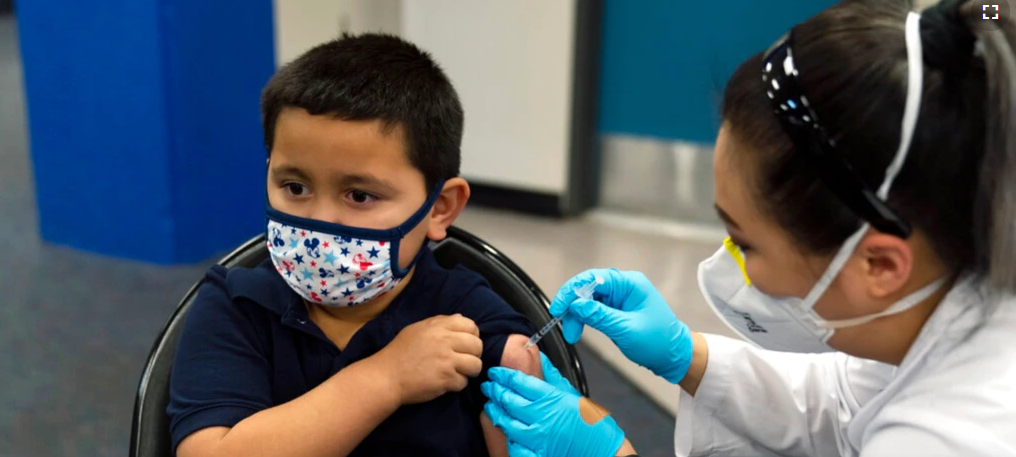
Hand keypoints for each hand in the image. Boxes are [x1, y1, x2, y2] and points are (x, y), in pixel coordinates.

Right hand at [373, 314, 482, 403]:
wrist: (387, 376)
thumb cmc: (400, 352)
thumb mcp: (417, 329)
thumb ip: (440, 322)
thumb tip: (461, 318)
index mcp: (438, 326)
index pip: (471, 325)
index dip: (472, 335)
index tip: (465, 344)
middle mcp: (445, 341)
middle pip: (477, 345)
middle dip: (474, 354)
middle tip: (464, 360)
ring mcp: (447, 360)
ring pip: (476, 365)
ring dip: (469, 371)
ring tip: (459, 373)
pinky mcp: (446, 379)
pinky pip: (464, 382)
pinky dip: (457, 384)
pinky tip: (447, 383)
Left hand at [481, 354, 624, 456]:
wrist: (604, 452)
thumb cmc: (592, 424)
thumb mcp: (574, 394)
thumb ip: (552, 375)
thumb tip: (538, 355)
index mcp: (551, 398)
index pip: (519, 381)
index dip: (503, 375)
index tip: (495, 372)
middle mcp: (541, 417)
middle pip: (508, 399)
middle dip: (495, 391)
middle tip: (489, 386)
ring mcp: (537, 438)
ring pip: (506, 422)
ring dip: (496, 412)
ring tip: (491, 406)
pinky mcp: (537, 455)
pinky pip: (514, 446)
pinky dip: (508, 438)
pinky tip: (506, 431)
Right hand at [550, 269, 692, 383]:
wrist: (674, 356)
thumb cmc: (658, 342)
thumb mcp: (626, 329)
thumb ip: (599, 316)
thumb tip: (575, 305)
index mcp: (630, 284)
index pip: (593, 278)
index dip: (571, 291)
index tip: (559, 307)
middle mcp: (624, 287)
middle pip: (587, 287)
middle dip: (572, 305)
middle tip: (563, 324)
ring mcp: (620, 298)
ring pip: (587, 300)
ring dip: (576, 315)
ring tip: (572, 334)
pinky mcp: (616, 310)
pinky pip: (593, 309)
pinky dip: (583, 319)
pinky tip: (578, 329)